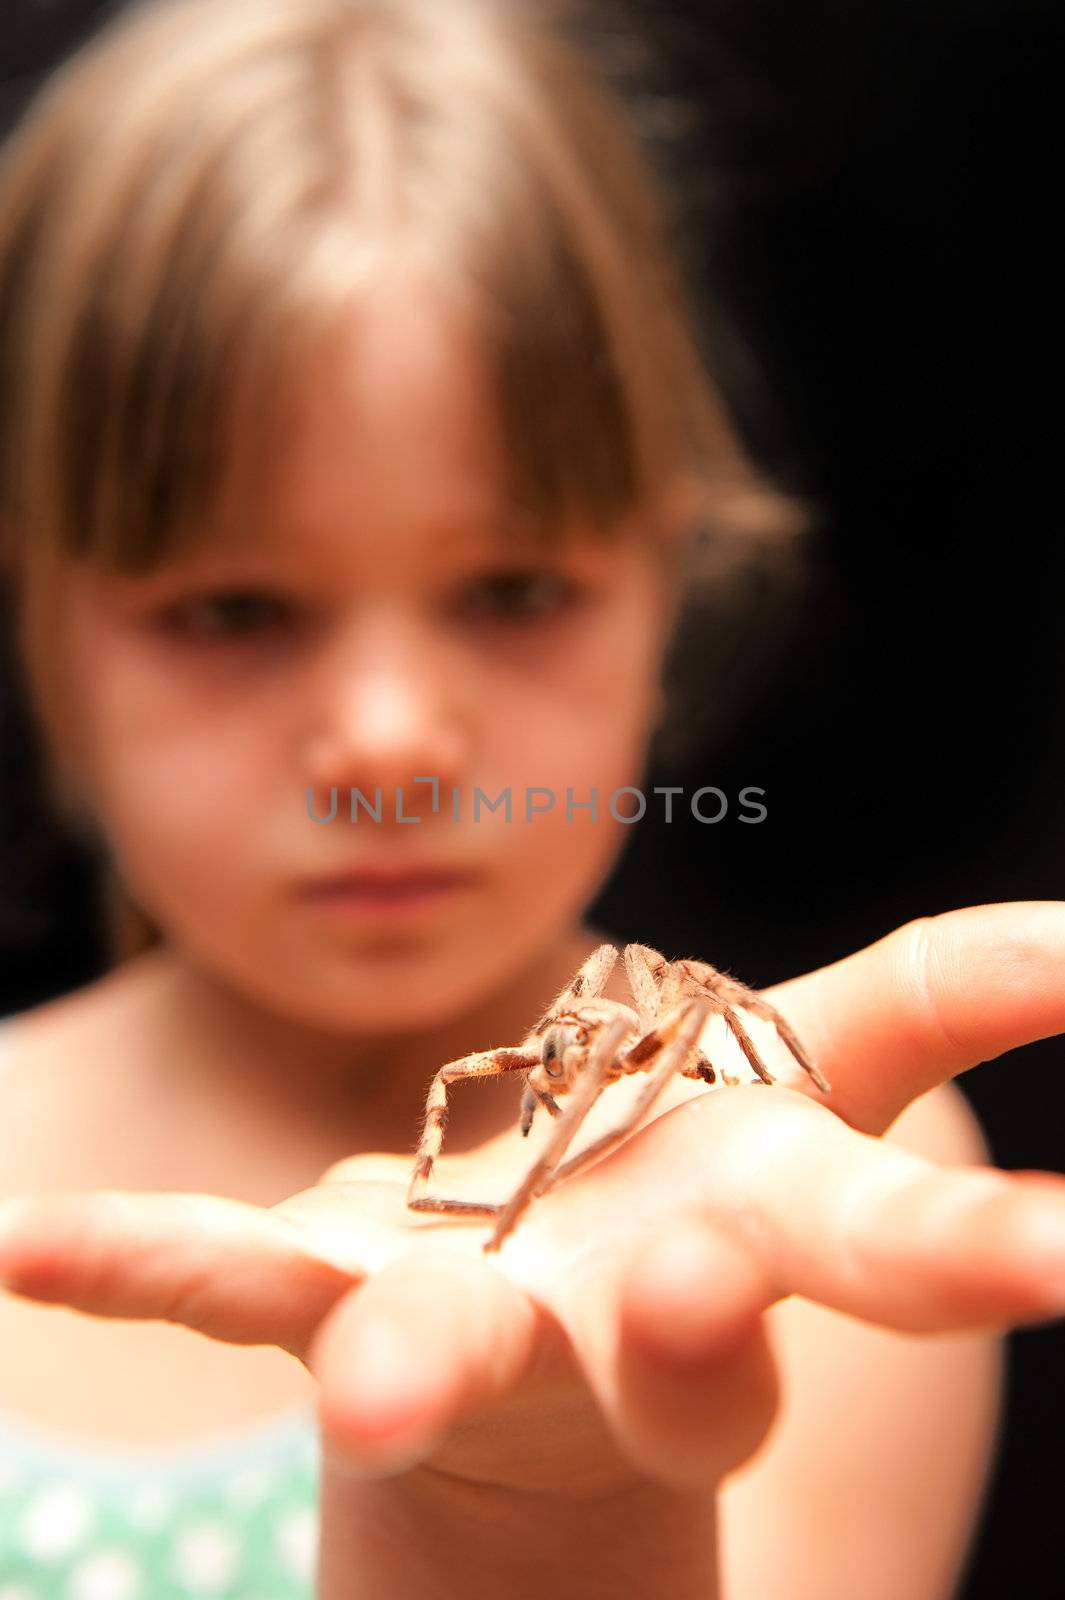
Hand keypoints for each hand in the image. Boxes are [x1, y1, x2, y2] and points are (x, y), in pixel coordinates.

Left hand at [3, 901, 1064, 1501]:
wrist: (539, 1347)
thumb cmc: (699, 1189)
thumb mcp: (821, 1080)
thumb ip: (942, 996)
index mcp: (771, 1251)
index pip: (894, 1250)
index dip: (983, 1251)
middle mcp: (630, 1324)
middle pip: (686, 1355)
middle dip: (707, 1343)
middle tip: (699, 1306)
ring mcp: (469, 1317)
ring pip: (452, 1349)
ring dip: (420, 1357)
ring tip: (383, 1384)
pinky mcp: (327, 1294)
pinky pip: (231, 1283)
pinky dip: (137, 1265)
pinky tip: (22, 1250)